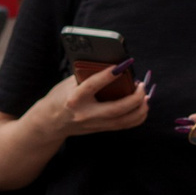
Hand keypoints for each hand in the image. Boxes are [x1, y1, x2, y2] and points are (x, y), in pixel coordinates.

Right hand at [32, 63, 150, 137]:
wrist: (50, 123)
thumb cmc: (60, 97)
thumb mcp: (68, 84)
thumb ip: (88, 75)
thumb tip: (113, 65)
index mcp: (74, 99)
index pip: (92, 86)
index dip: (108, 75)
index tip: (123, 64)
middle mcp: (85, 114)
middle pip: (116, 109)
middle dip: (134, 97)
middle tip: (141, 85)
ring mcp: (94, 125)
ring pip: (124, 120)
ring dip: (140, 108)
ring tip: (145, 95)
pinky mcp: (100, 130)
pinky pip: (124, 125)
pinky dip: (137, 116)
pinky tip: (143, 106)